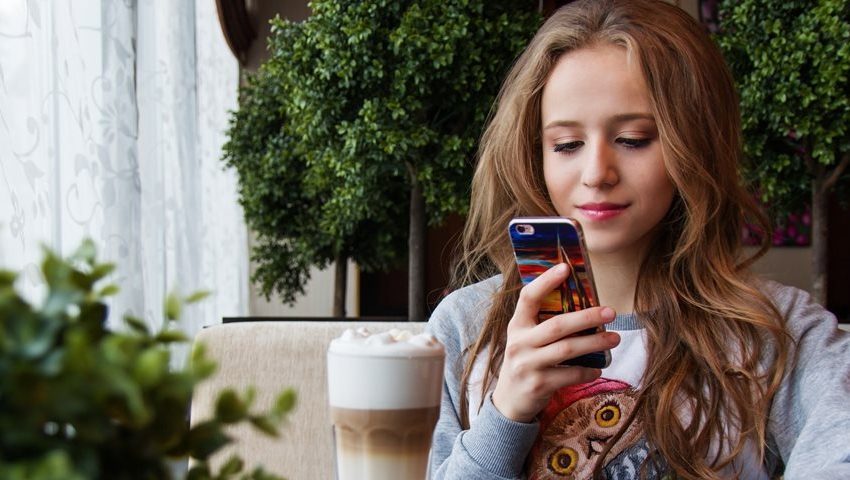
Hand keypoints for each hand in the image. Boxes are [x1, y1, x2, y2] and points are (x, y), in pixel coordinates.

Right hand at [491, 263, 620, 422]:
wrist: (509, 401)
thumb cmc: (526, 361)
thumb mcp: (526, 339)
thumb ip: (543, 323)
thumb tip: (582, 303)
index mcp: (517, 326)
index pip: (528, 298)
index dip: (546, 282)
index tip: (566, 268)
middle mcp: (519, 343)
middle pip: (557, 325)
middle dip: (586, 317)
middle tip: (610, 312)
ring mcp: (528, 365)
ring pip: (567, 349)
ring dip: (595, 342)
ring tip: (614, 338)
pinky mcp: (539, 384)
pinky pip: (570, 374)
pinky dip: (588, 371)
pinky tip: (598, 369)